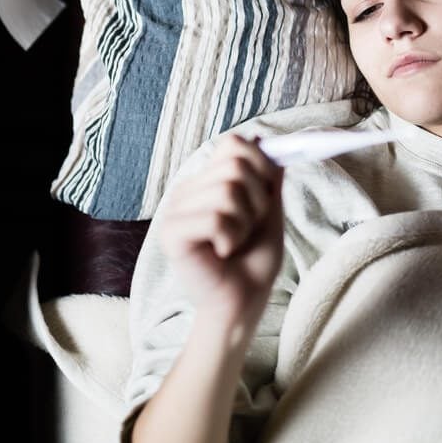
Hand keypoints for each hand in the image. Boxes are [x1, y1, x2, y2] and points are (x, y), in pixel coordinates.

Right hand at [157, 134, 283, 325]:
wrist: (242, 303)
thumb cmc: (253, 262)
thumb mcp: (270, 212)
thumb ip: (268, 177)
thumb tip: (264, 139)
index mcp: (208, 181)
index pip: (233, 143)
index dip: (260, 165)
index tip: (264, 199)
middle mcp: (188, 189)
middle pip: (235, 166)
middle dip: (258, 200)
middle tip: (247, 228)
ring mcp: (175, 209)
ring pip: (227, 192)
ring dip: (244, 223)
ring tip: (233, 242)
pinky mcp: (171, 233)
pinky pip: (214, 218)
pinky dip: (230, 238)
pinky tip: (221, 252)